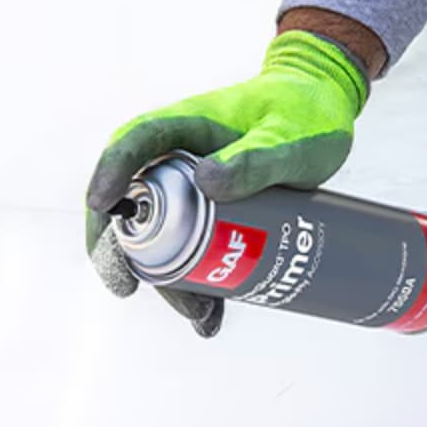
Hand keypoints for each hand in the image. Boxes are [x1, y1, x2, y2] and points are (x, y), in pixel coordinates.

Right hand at [84, 30, 368, 336]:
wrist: (325, 110)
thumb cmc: (304, 112)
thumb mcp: (288, 139)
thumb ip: (255, 159)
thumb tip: (205, 182)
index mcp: (184, 127)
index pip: (131, 145)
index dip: (109, 174)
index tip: (101, 207)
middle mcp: (177, 159)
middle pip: (135, 205)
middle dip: (126, 251)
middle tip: (129, 287)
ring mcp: (193, 189)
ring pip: (162, 237)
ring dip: (169, 279)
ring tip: (199, 315)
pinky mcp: (214, 214)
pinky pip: (193, 249)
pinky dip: (198, 282)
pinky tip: (212, 316)